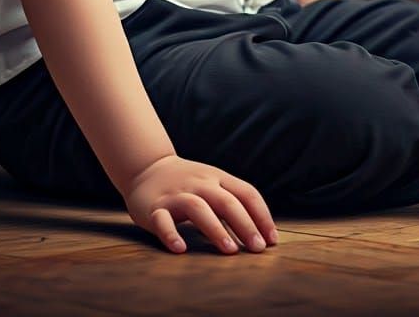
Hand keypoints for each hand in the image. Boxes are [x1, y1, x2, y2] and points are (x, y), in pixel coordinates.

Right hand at [121, 154, 277, 254]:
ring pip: (198, 208)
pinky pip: (162, 221)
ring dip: (216, 229)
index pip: (246, 192)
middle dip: (245, 225)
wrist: (147, 167)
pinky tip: (180, 249)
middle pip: (226, 201)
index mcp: (217, 178)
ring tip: (230, 250)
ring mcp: (176, 195)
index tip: (272, 239)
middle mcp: (199, 184)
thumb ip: (233, 201)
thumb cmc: (189, 183)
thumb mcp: (213, 183)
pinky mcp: (154, 208)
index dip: (262, 215)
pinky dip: (171, 234)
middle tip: (258, 248)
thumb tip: (263, 233)